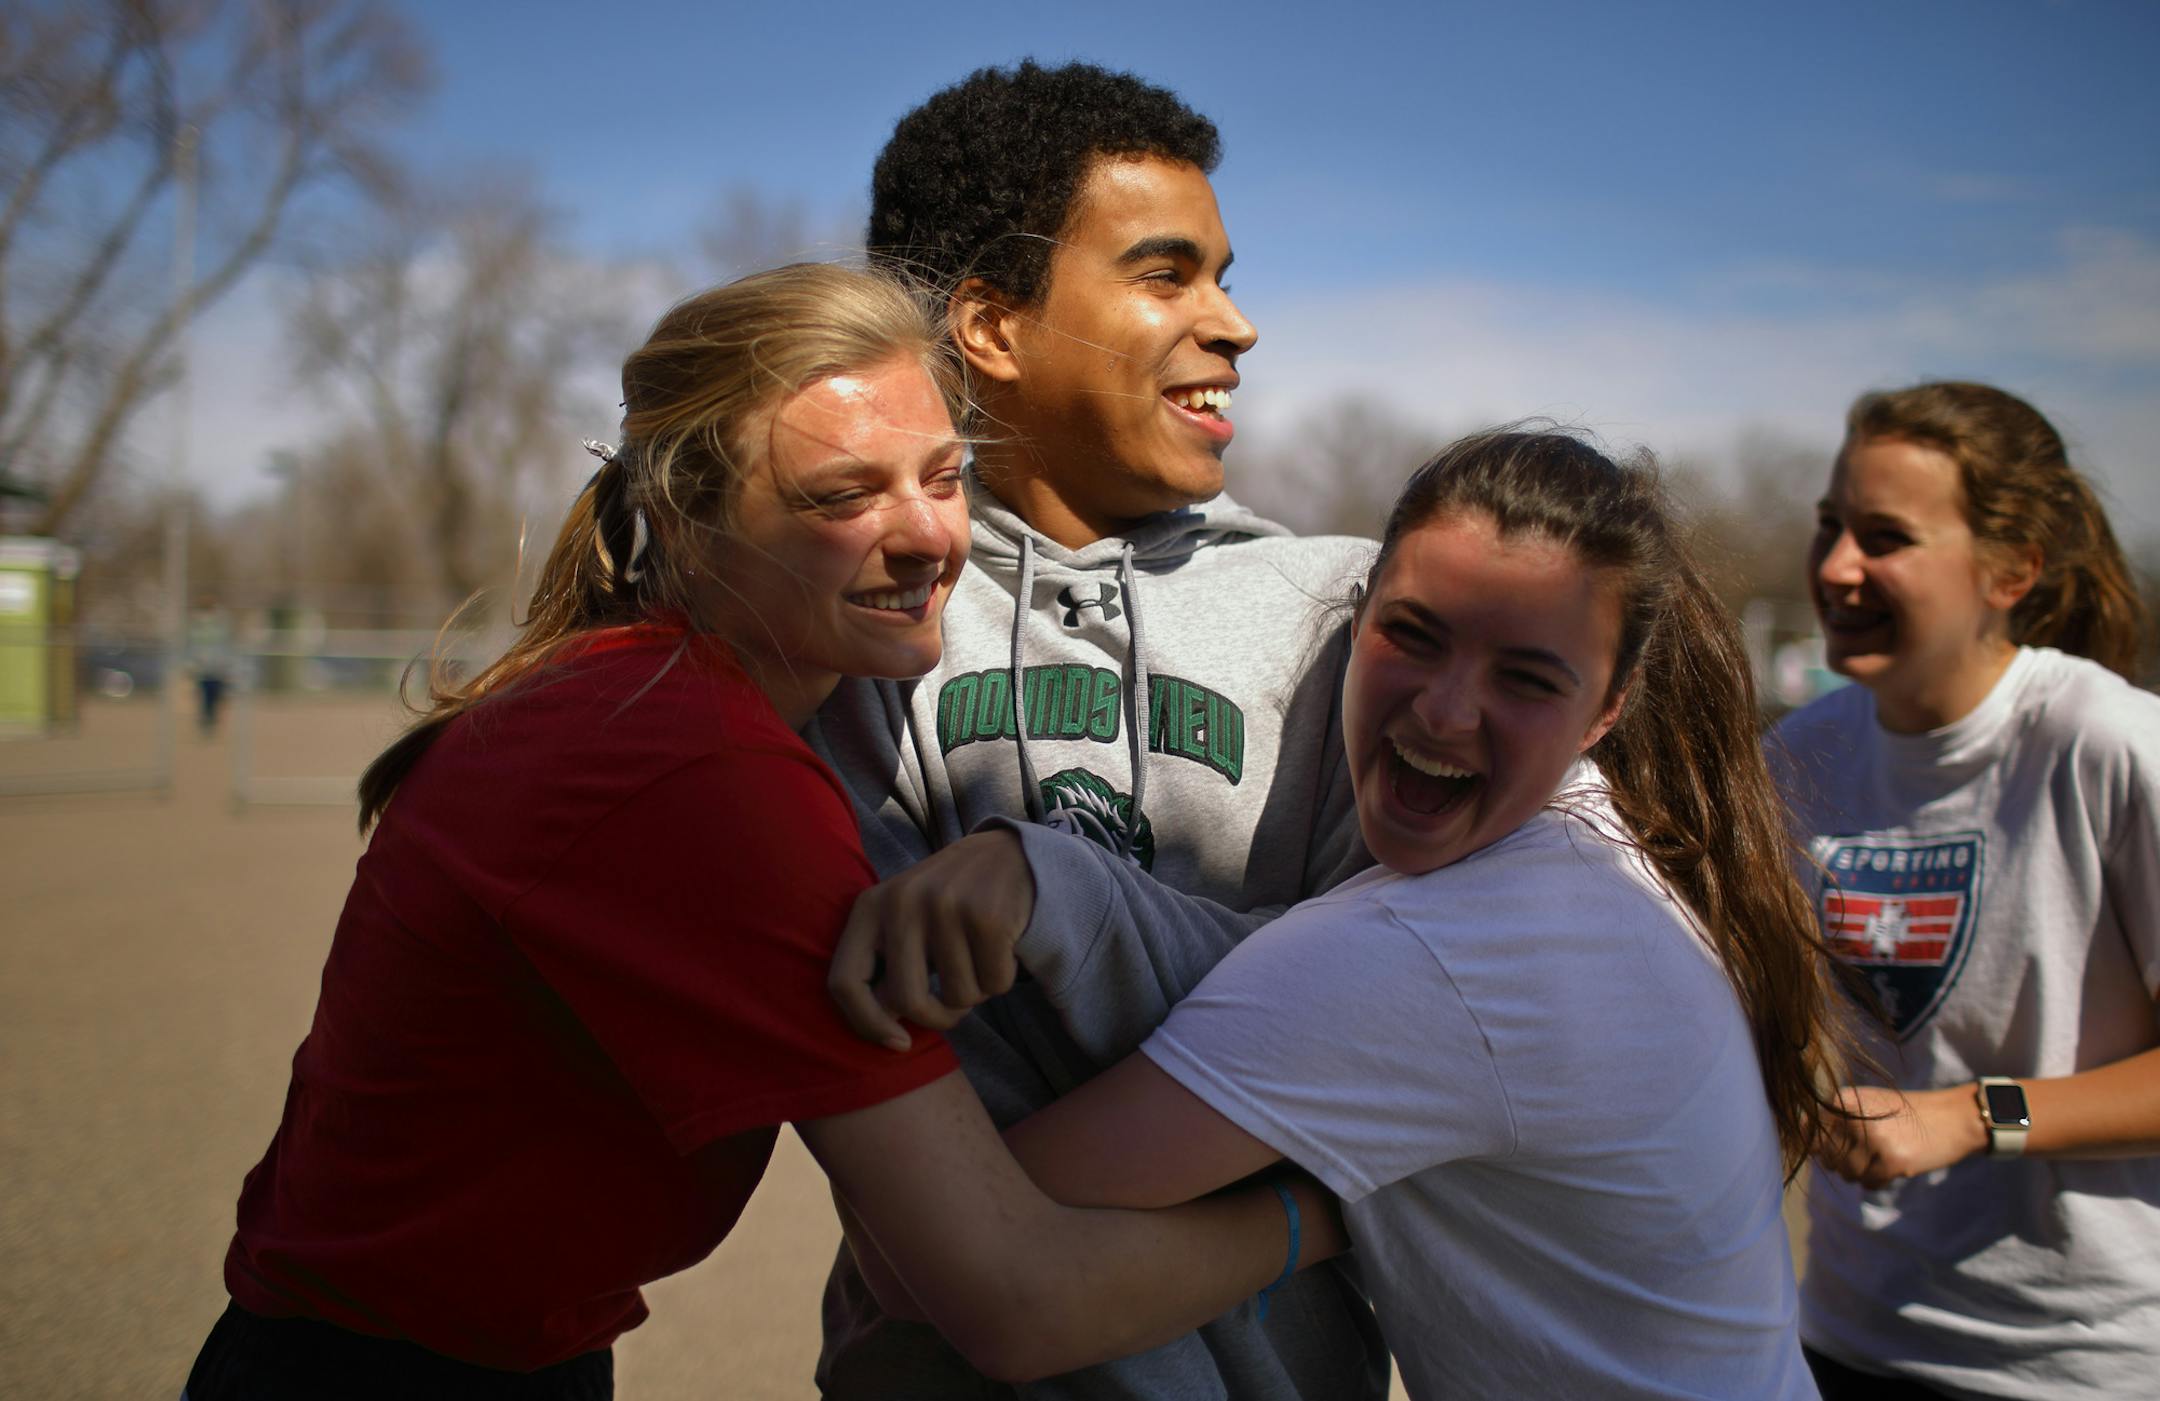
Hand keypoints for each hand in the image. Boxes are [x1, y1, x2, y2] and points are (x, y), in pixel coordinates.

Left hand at [828, 830, 1034, 1049]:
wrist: (1006, 855)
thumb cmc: (946, 905)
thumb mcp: (903, 923)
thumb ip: (884, 968)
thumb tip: (883, 1032)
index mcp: (869, 907)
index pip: (844, 982)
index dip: (867, 1024)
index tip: (899, 1044)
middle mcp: (901, 902)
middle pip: (907, 1001)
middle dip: (937, 1019)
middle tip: (952, 1009)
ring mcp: (945, 905)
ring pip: (958, 997)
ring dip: (975, 994)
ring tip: (977, 961)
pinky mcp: (988, 915)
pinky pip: (994, 984)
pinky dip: (1001, 980)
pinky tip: (1001, 949)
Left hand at [1814, 1083, 1988, 1187]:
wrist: (1953, 1117)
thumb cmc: (1904, 1113)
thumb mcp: (1866, 1103)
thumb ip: (1834, 1118)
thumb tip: (1801, 1141)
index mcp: (1842, 1100)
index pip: (1809, 1134)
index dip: (1820, 1146)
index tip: (1836, 1147)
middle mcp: (1852, 1118)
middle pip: (1827, 1157)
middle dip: (1842, 1161)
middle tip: (1867, 1153)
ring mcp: (1872, 1140)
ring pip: (1847, 1173)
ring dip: (1861, 1172)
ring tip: (1881, 1156)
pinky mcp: (1892, 1161)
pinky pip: (1868, 1183)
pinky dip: (1878, 1180)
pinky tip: (1894, 1164)